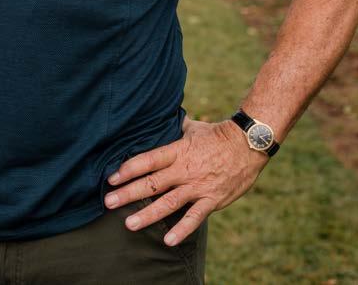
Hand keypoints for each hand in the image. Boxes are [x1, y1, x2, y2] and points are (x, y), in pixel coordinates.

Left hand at [103, 114, 268, 245]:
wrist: (248, 144)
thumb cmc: (217, 134)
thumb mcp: (193, 128)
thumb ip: (175, 128)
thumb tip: (161, 118)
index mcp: (178, 151)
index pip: (148, 160)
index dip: (129, 169)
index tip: (112, 178)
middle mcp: (184, 170)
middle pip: (152, 183)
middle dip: (129, 194)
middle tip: (109, 202)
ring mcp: (198, 186)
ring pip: (168, 203)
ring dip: (148, 214)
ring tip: (129, 224)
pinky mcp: (212, 200)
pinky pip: (195, 217)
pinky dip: (182, 229)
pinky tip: (167, 240)